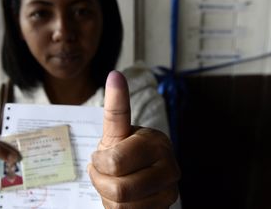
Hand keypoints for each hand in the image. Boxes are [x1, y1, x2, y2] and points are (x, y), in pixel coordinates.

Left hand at [88, 71, 180, 207]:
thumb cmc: (125, 150)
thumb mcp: (117, 132)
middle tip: (102, 170)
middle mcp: (169, 165)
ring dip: (108, 193)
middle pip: (118, 186)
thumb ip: (117, 109)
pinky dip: (118, 206)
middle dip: (101, 180)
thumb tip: (115, 74)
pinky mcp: (166, 207)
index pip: (115, 160)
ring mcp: (170, 190)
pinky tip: (125, 195)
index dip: (100, 162)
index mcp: (155, 142)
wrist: (140, 173)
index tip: (100, 157)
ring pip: (122, 203)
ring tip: (113, 180)